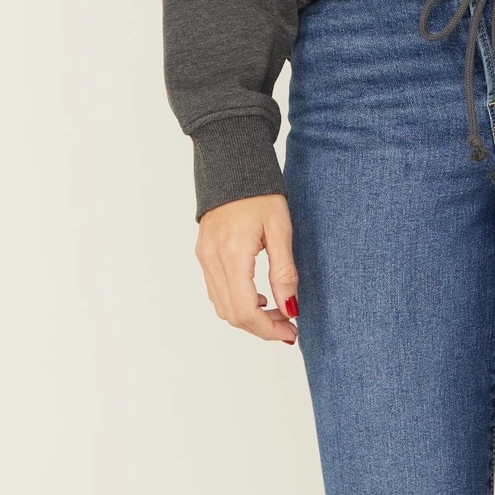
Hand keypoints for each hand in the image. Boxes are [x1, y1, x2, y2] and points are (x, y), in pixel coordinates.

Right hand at [195, 193, 299, 343]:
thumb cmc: (262, 192)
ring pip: (222, 306)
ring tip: (277, 310)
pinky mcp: (203, 253)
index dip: (268, 329)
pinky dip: (237, 302)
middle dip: (262, 327)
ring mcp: (204, 257)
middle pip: (232, 314)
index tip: (291, 331)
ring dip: (249, 317)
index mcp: (232, 254)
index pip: (245, 311)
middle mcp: (212, 260)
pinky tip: (258, 295)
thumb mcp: (280, 229)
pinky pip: (216, 290)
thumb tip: (291, 307)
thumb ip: (284, 271)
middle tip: (289, 324)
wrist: (234, 163)